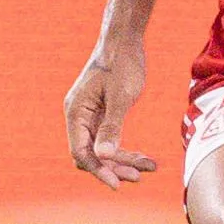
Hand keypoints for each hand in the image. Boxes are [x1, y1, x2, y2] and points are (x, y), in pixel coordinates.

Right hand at [63, 42, 159, 187]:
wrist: (124, 40)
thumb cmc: (122, 63)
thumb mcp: (120, 96)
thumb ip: (111, 126)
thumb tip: (103, 156)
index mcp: (76, 112)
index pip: (81, 151)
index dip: (98, 170)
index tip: (118, 183)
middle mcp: (78, 116)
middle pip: (91, 154)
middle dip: (114, 167)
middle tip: (138, 177)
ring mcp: (90, 116)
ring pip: (103, 149)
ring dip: (123, 160)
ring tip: (148, 168)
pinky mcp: (102, 115)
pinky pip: (111, 139)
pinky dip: (126, 149)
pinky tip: (145, 158)